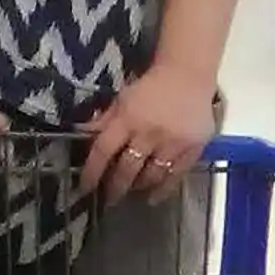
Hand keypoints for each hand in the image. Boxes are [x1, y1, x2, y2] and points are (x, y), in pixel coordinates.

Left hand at [79, 63, 215, 204]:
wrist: (187, 76)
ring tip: (131, 193)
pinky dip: (164, 189)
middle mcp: (149, 133)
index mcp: (128, 119)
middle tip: (108, 198)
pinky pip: (177, 175)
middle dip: (115, 187)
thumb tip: (80, 135)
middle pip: (128, 168)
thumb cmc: (150, 87)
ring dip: (138, 187)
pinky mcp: (194, 148)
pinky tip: (154, 197)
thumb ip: (104, 120)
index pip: (104, 150)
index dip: (92, 172)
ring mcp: (173, 142)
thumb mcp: (122, 99)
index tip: (85, 188)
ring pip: (152, 175)